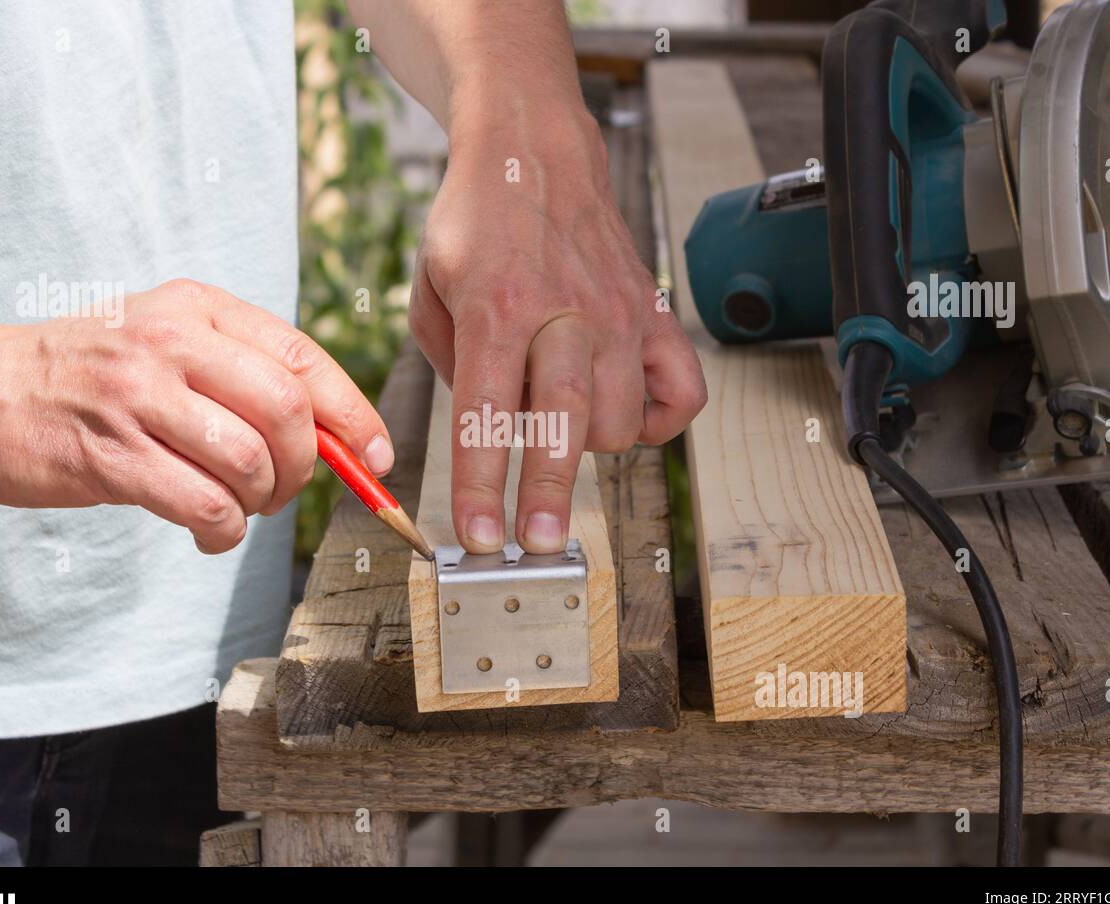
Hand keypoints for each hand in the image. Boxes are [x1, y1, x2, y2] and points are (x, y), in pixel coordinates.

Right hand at [0, 280, 391, 552]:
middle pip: (286, 411)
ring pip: (249, 462)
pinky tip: (208, 533)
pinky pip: (203, 505)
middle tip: (286, 488)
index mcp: (195, 308)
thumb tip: (334, 436)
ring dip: (261, 501)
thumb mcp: (164, 341)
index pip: (303, 358)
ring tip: (238, 507)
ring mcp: (137, 396)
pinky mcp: (109, 455)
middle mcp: (170, 342)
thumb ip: (241, 374)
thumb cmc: (86, 375)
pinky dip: (223, 532)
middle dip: (306, 465)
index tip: (376, 456)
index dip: (354, 414)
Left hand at [408, 103, 706, 553]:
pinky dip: (658, 421)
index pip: (485, 413)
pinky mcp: (654, 314)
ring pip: (620, 418)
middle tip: (536, 545)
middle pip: (562, 421)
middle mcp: (562, 313)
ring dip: (589, 445)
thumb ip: (448, 366)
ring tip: (562, 427)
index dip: (480, 484)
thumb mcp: (428, 288)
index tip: (477, 535)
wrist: (536, 151)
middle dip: (546, 491)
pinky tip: (623, 413)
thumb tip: (486, 437)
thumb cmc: (477, 223)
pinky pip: (681, 394)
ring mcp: (618, 314)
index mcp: (494, 308)